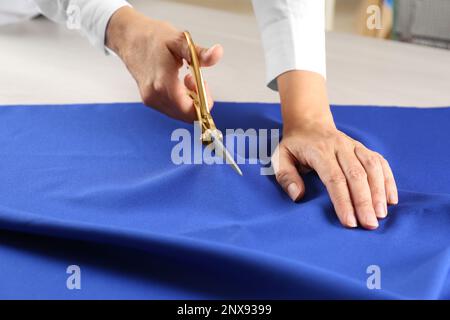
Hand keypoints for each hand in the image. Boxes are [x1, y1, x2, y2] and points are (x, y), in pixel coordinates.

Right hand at [105, 7, 222, 121]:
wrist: (128, 37)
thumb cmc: (152, 37)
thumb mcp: (180, 41)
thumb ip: (200, 53)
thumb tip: (217, 53)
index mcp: (164, 83)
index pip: (189, 110)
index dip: (203, 103)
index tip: (204, 85)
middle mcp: (155, 96)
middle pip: (185, 115)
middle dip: (198, 101)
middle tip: (196, 79)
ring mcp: (150, 100)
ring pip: (179, 114)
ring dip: (189, 101)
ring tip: (187, 78)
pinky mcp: (149, 100)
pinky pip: (171, 109)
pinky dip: (180, 100)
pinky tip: (179, 83)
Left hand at [274, 71, 397, 228]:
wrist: (308, 123)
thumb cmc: (294, 146)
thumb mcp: (280, 158)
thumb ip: (286, 177)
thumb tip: (298, 196)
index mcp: (319, 151)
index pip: (334, 178)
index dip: (343, 201)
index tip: (349, 222)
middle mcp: (340, 146)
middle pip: (356, 175)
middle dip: (364, 202)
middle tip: (369, 225)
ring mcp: (354, 146)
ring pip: (372, 167)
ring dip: (379, 192)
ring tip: (381, 215)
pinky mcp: (363, 148)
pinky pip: (380, 162)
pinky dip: (388, 180)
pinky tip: (391, 199)